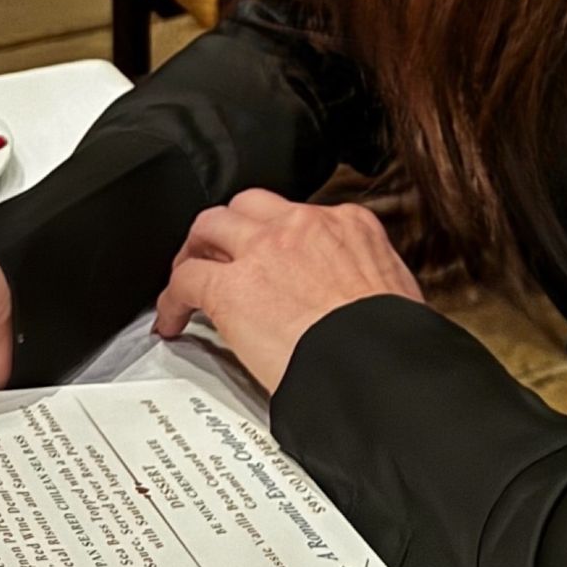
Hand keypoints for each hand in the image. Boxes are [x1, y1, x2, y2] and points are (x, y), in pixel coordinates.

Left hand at [155, 191, 422, 392]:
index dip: (278, 235)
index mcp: (349, 224)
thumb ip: (370, 278)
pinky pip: (185, 280)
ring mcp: (264, 249)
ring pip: (210, 224)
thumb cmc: (389, 339)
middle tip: (219, 255)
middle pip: (249, 205)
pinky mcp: (231, 286)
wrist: (373, 361)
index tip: (272, 256)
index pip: (301, 214)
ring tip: (187, 276)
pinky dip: (171, 299)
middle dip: (231, 228)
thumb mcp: (395, 288)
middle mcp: (303, 225)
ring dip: (196, 249)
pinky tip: (172, 320)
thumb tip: (366, 297)